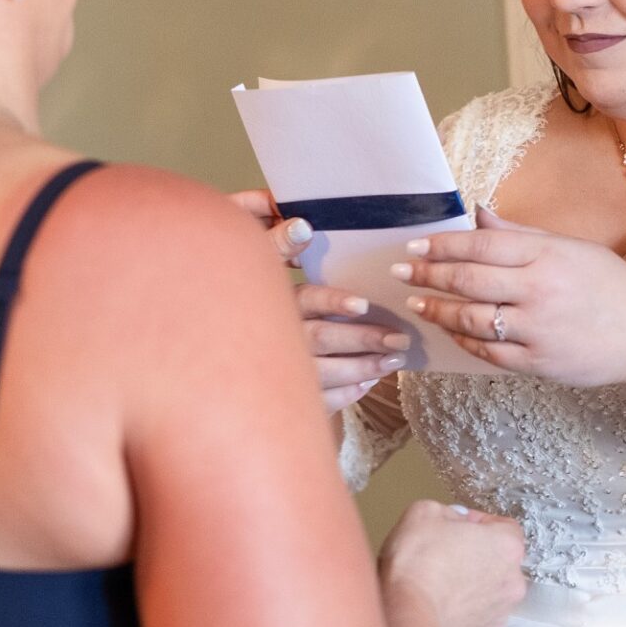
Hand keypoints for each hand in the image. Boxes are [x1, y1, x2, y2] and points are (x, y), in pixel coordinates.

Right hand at [231, 189, 408, 412]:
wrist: (226, 350)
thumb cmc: (253, 302)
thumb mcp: (263, 270)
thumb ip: (280, 247)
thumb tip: (303, 226)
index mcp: (275, 302)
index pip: (306, 300)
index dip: (333, 301)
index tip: (362, 304)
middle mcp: (276, 336)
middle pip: (322, 338)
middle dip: (363, 340)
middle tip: (399, 340)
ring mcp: (279, 371)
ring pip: (324, 374)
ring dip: (361, 368)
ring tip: (392, 362)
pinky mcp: (283, 398)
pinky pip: (318, 401)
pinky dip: (345, 394)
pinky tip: (367, 384)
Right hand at [379, 499, 525, 626]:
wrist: (407, 619)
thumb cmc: (417, 565)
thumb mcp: (424, 513)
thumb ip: (448, 512)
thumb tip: (454, 521)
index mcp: (506, 546)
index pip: (505, 528)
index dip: (480, 526)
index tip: (458, 530)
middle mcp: (512, 583)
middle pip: (499, 565)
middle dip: (476, 561)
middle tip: (444, 560)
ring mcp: (500, 616)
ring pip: (489, 597)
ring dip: (470, 592)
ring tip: (438, 591)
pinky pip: (475, 624)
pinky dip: (461, 619)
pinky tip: (438, 613)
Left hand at [390, 205, 625, 387]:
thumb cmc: (609, 288)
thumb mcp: (570, 249)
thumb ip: (520, 236)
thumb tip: (478, 215)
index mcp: (546, 255)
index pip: (481, 246)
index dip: (442, 246)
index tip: (414, 247)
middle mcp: (539, 290)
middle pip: (469, 281)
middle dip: (428, 276)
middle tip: (400, 273)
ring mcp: (537, 329)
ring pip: (472, 319)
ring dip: (438, 310)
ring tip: (418, 302)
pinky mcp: (538, 362)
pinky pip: (489, 353)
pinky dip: (464, 341)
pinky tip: (450, 331)